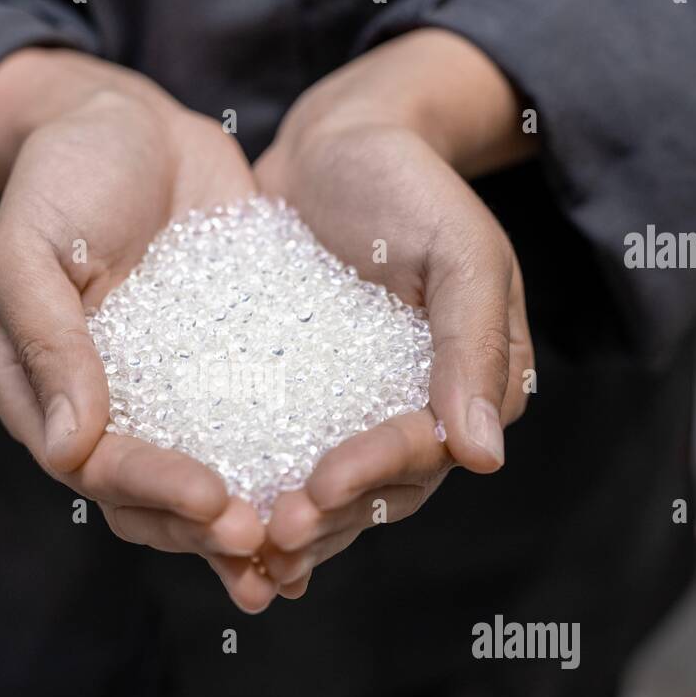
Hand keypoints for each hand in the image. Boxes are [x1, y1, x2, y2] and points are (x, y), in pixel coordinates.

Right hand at [0, 49, 276, 611]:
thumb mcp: (31, 251)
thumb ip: (47, 344)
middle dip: (207, 527)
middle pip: (152, 497)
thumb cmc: (62, 179)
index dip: (155, 490)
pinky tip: (336, 491)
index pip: (97, 468)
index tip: (215, 500)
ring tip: (303, 550)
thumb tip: (67, 451)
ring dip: (249, 520)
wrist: (128, 125)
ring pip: (207, 479)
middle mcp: (111, 412)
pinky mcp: (225, 368)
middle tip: (267, 540)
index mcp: (49, 397)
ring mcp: (172, 395)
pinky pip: (253, 426)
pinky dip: (284, 466)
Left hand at [252, 29, 537, 596]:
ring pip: (329, 488)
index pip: (423, 451)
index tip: (316, 490)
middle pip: (377, 490)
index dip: (371, 476)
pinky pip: (281, 450)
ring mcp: (355, 407)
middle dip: (325, 519)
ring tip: (239, 553)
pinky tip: (212, 517)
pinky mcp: (300, 395)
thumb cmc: (407, 183)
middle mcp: (415, 408)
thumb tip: (483, 457)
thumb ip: (471, 347)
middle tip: (268, 539)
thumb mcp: (458, 250)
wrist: (337, 143)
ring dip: (290, 524)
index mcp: (471, 385)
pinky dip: (255, 486)